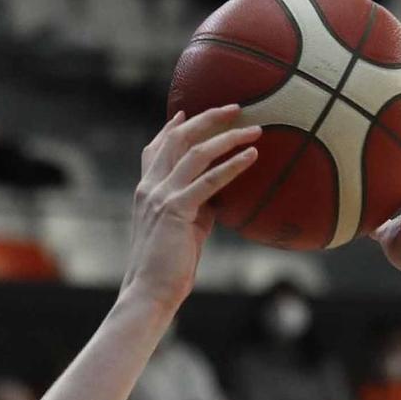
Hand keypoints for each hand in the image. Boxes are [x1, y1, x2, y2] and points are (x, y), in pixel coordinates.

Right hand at [119, 107, 260, 314]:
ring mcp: (161, 197)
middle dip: (206, 118)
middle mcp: (150, 188)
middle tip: (234, 107)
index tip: (184, 111)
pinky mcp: (176, 210)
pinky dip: (232, 165)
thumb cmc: (167, 269)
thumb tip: (218, 197)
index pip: (155, 150)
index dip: (170, 128)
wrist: (149, 292)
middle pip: (177, 138)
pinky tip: (251, 156)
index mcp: (146, 192)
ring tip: (253, 130)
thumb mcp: (182, 231)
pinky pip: (209, 180)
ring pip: (195, 152)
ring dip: (227, 137)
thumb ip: (196, 209)